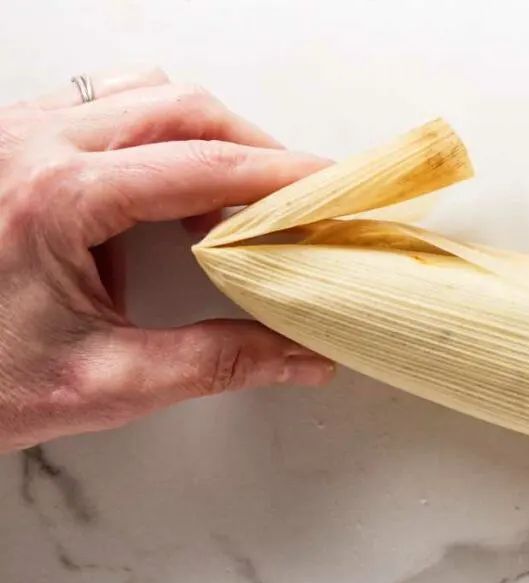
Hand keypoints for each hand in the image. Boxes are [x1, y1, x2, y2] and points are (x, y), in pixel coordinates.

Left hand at [0, 68, 336, 450]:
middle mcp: (35, 143)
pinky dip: (160, 131)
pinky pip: (106, 103)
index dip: (285, 175)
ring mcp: (17, 133)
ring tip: (240, 196)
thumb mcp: (106, 384)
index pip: (207, 165)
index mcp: (60, 197)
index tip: (337, 188)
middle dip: (256, 148)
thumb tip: (305, 357)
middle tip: (301, 199)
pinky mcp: (13, 142)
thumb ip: (218, 364)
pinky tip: (173, 184)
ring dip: (208, 134)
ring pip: (147, 94)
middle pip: (185, 109)